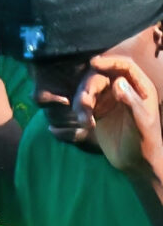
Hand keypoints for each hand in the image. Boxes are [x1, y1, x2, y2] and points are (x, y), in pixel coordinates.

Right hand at [73, 54, 162, 181]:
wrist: (135, 163)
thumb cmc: (144, 142)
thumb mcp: (140, 123)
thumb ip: (131, 102)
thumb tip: (117, 81)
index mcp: (140, 88)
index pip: (125, 66)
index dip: (110, 61)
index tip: (93, 63)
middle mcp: (124, 90)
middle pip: (100, 76)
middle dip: (88, 87)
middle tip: (83, 102)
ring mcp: (110, 100)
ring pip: (89, 90)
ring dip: (81, 101)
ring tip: (83, 119)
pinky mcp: (98, 111)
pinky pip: (83, 104)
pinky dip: (80, 112)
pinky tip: (85, 125)